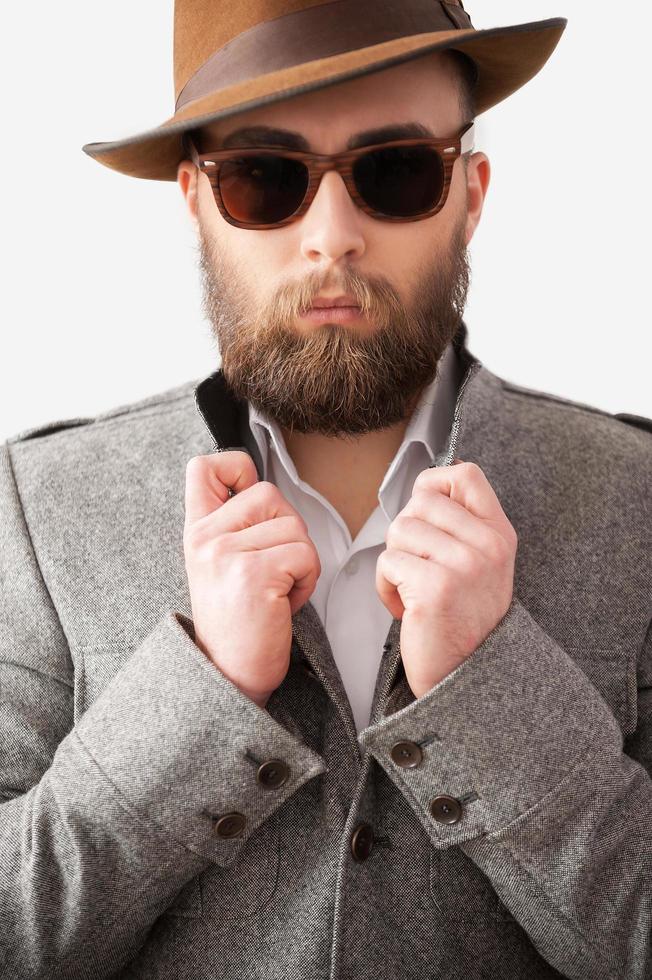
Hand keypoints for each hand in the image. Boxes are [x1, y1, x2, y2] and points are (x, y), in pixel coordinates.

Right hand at [183, 451, 320, 708]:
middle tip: (272, 570)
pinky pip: (304, 554)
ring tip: (276, 590)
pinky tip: (282, 603)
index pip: (203, 466)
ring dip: (300, 560)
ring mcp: (226, 553)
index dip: (237, 468)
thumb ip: (232, 523)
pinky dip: (305, 581)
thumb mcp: (218, 563)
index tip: (248, 498)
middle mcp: (204, 537)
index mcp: (196, 530)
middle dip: (288, 530)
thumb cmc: (237, 620)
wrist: (229, 675)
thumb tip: (255, 481)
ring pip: (294, 526)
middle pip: (270, 494)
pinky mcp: (252, 574)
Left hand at [375, 459, 517, 698]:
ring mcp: (464, 565)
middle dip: (406, 533)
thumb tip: (422, 489)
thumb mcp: (481, 564)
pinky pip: (388, 562)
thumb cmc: (463, 619)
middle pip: (420, 502)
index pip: (466, 475)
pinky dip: (386, 586)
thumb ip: (461, 525)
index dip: (434, 483)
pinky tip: (406, 608)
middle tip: (418, 566)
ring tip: (413, 590)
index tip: (426, 510)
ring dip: (395, 562)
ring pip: (400, 530)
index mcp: (499, 534)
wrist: (468, 678)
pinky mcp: (436, 588)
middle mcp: (487, 546)